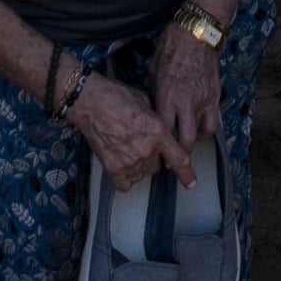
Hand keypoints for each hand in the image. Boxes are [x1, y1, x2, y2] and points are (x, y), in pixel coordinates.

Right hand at [67, 71, 188, 190]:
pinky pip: (125, 184)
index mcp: (158, 132)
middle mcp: (146, 149)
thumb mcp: (145, 102)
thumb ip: (156, 121)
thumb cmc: (115, 96)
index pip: (179, 159)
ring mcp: (129, 160)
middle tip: (137, 143)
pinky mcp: (112, 167)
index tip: (191, 183)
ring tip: (124, 148)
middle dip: (150, 158)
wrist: (89, 101)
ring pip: (141, 175)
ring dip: (137, 166)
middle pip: (156, 167)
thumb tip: (159, 131)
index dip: (187, 174)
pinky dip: (124, 177)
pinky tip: (119, 162)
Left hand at [152, 24, 221, 157]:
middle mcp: (186, 103)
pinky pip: (214, 121)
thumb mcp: (154, 72)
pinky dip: (207, 128)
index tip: (158, 155)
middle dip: (181, 153)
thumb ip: (156, 95)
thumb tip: (155, 110)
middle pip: (187, 140)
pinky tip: (200, 126)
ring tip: (188, 141)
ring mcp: (203, 100)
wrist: (196, 34)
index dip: (161, 147)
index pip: (165, 131)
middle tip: (175, 158)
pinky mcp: (215, 96)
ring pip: (203, 133)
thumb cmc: (170, 49)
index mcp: (167, 97)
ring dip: (196, 140)